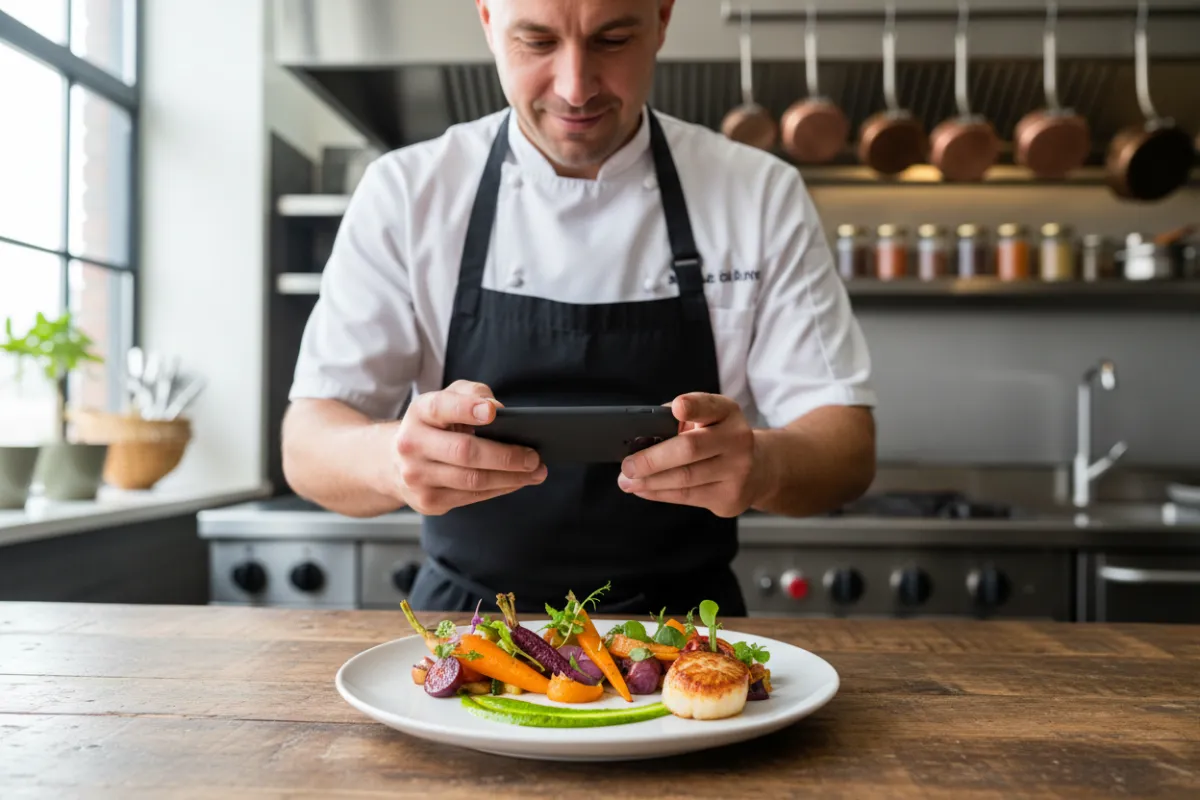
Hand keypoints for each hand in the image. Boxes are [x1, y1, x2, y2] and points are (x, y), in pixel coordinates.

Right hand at [392, 380, 545, 514]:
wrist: (395, 462)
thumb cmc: (434, 425)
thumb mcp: (448, 398)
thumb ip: (473, 394)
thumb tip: (497, 408)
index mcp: (420, 413)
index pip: (442, 408)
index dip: (467, 409)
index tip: (493, 412)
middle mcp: (412, 445)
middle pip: (465, 452)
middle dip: (506, 455)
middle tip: (534, 456)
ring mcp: (417, 477)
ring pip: (473, 480)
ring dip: (511, 478)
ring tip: (536, 471)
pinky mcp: (428, 501)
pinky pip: (472, 497)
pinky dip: (500, 489)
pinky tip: (517, 482)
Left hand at [616, 393, 766, 517]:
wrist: (759, 468)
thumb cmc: (717, 438)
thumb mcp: (706, 418)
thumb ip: (678, 420)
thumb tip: (639, 439)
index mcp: (727, 412)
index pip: (710, 406)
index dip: (694, 407)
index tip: (677, 408)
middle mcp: (737, 439)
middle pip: (689, 449)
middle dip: (652, 459)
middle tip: (627, 465)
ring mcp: (737, 471)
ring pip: (684, 479)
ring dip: (649, 481)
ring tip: (626, 481)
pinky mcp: (730, 497)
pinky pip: (687, 497)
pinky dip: (659, 493)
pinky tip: (643, 490)